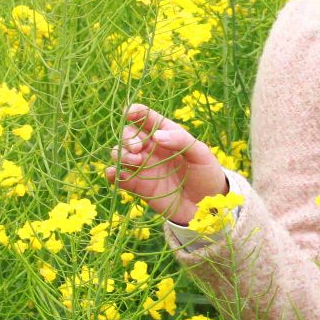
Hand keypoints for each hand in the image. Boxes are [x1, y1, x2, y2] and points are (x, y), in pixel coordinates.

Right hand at [103, 103, 229, 225]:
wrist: (206, 207)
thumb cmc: (206, 174)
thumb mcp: (201, 154)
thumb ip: (180, 140)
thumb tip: (156, 136)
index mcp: (167, 134)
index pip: (146, 118)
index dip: (135, 112)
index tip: (129, 113)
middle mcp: (151, 148)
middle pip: (129, 135)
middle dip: (127, 137)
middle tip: (138, 148)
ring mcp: (143, 167)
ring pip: (121, 154)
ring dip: (122, 154)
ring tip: (135, 161)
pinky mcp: (138, 187)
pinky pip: (119, 177)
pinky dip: (112, 174)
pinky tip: (114, 173)